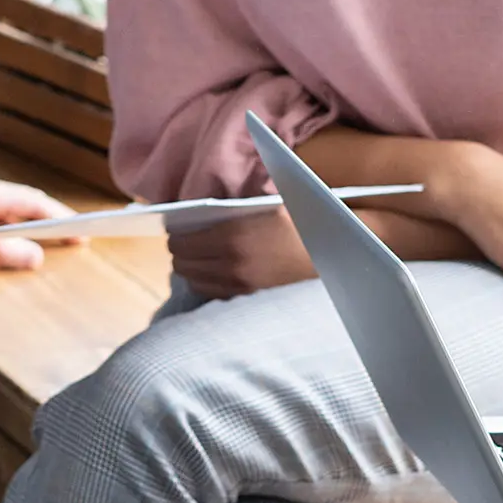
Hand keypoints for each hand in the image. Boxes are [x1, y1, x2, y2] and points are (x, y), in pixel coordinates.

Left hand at [0, 170, 72, 269]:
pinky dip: (8, 226)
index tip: (81, 232)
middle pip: (23, 203)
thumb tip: (35, 257)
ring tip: (47, 239)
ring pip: (7, 209)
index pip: (33, 203)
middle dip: (49, 220)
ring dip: (28, 223)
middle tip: (72, 238)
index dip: (59, 218)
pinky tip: (7, 238)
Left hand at [165, 209, 313, 300]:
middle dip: (180, 253)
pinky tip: (211, 272)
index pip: (181, 242)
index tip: (176, 230)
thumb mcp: (265, 204)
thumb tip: (198, 209)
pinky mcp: (247, 297)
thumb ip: (232, 206)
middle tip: (184, 243)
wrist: (328, 254)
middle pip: (182, 264)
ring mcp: (239, 285)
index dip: (174, 236)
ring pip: (193, 282)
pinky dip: (206, 283)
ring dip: (191, 269)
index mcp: (232, 236)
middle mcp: (231, 264)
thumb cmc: (297, 223)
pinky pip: (211, 294)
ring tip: (196, 258)